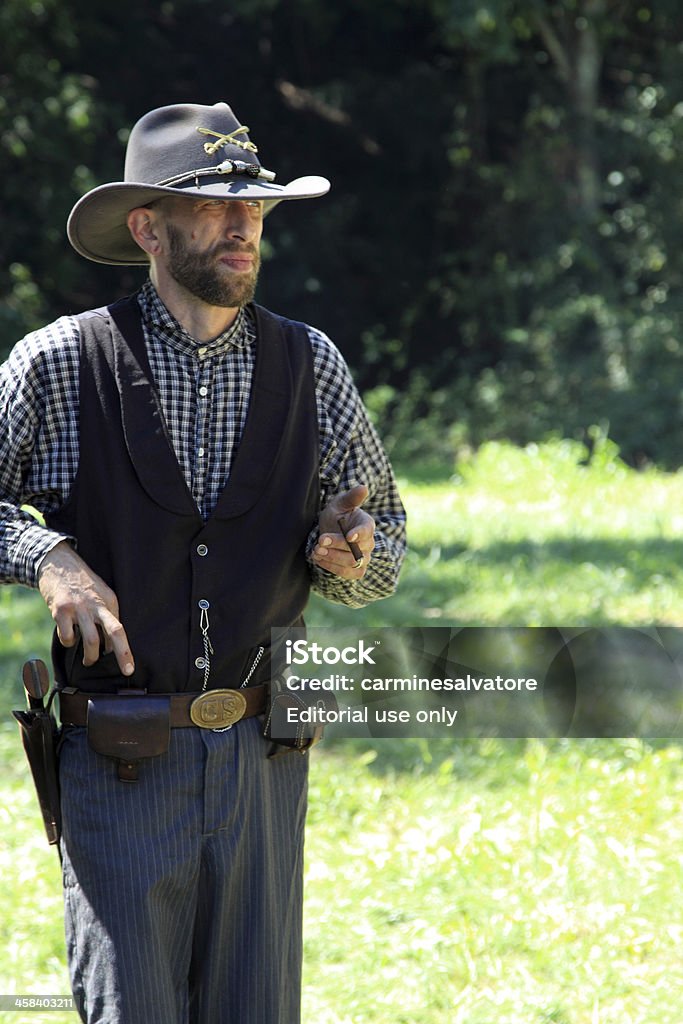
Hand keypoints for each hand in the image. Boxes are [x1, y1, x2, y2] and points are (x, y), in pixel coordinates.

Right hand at [37, 541, 134, 675]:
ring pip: (90, 640)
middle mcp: (96, 604)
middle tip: (122, 671)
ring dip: (90, 656)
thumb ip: (108, 613)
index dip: (126, 651)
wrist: (57, 563)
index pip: (120, 629)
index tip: (129, 668)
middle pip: (114, 632)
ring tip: (89, 660)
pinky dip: (68, 642)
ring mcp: (78, 607)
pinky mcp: (60, 610)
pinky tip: (69, 639)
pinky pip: (67, 636)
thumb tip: (112, 641)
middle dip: (121, 654)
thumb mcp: (101, 593)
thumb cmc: (81, 583)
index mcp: (109, 601)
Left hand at [312, 484, 374, 579]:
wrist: (329, 532)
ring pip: (352, 563)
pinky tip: (318, 559)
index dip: (359, 534)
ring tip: (316, 551)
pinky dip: (332, 568)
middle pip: (357, 549)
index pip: (367, 531)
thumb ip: (351, 497)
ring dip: (333, 558)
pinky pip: (348, 574)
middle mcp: (368, 543)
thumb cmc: (337, 515)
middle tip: (320, 541)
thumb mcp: (340, 504)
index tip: (348, 536)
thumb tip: (364, 487)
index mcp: (367, 525)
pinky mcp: (356, 570)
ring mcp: (364, 559)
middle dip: (337, 545)